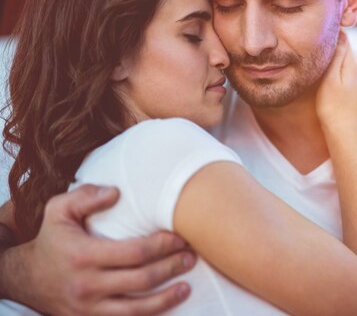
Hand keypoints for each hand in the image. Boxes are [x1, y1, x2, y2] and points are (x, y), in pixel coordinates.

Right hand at [5, 184, 195, 315]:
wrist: (25, 279)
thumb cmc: (51, 239)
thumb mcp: (58, 210)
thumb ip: (86, 196)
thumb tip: (117, 192)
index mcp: (83, 255)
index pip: (134, 252)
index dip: (162, 245)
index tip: (180, 237)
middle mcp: (87, 285)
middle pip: (142, 280)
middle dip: (171, 268)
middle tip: (191, 257)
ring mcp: (89, 308)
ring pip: (137, 309)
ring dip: (167, 299)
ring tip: (186, 287)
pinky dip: (149, 315)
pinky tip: (166, 306)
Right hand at [316, 30, 356, 134]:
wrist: (342, 132)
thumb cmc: (332, 107)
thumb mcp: (331, 79)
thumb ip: (337, 56)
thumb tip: (340, 33)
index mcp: (354, 65)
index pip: (345, 39)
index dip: (333, 32)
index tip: (319, 28)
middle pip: (346, 48)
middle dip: (333, 43)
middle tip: (315, 39)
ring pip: (345, 60)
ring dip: (334, 56)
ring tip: (319, 54)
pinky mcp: (354, 88)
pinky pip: (345, 70)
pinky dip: (336, 67)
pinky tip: (327, 71)